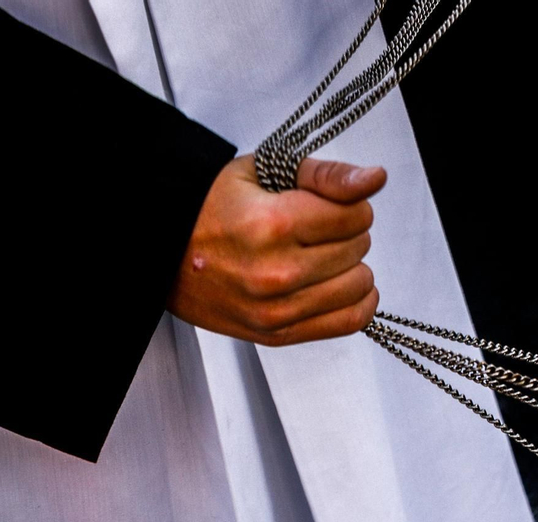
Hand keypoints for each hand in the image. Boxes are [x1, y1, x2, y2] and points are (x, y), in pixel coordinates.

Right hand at [168, 155, 384, 344]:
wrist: (162, 251)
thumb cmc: (210, 207)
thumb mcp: (263, 172)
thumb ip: (325, 175)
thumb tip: (375, 179)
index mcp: (272, 224)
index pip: (356, 215)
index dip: (349, 205)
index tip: (330, 206)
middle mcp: (276, 272)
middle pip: (359, 248)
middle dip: (347, 233)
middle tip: (317, 229)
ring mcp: (277, 309)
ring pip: (360, 285)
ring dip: (351, 266)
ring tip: (324, 255)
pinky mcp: (277, 334)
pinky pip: (348, 322)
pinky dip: (356, 301)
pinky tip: (341, 284)